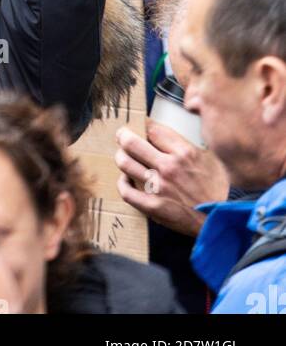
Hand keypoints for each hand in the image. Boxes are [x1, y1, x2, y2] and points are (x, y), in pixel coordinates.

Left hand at [115, 121, 229, 236]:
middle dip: (123, 136)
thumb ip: (188, 146)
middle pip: (131, 142)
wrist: (224, 220)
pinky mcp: (154, 207)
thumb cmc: (220, 190)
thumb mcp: (209, 158)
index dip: (144, 126)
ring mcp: (159, 187)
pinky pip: (126, 191)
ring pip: (125, 163)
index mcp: (184, 152)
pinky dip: (122, 183)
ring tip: (124, 157)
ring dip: (121, 157)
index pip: (152, 129)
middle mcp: (168, 167)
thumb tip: (169, 136)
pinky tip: (126, 180)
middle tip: (122, 136)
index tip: (141, 127)